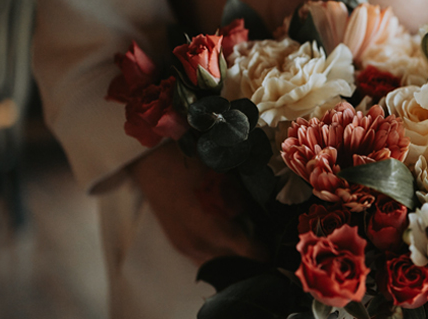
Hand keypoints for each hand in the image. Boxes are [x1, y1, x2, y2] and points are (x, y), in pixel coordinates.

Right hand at [128, 141, 266, 265]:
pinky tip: (228, 244)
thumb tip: (257, 221)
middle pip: (236, 266)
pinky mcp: (179, 244)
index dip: (266, 252)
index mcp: (212, 227)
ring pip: (219, 266)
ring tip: (249, 248)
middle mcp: (199, 244)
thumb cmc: (192, 164)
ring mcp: (186, 247)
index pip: (250, 253)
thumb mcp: (225, 181)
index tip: (276, 248)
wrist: (151, 162)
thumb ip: (242, 204)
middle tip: (266, 248)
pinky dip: (219, 256)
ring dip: (235, 260)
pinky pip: (205, 260)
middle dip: (253, 259)